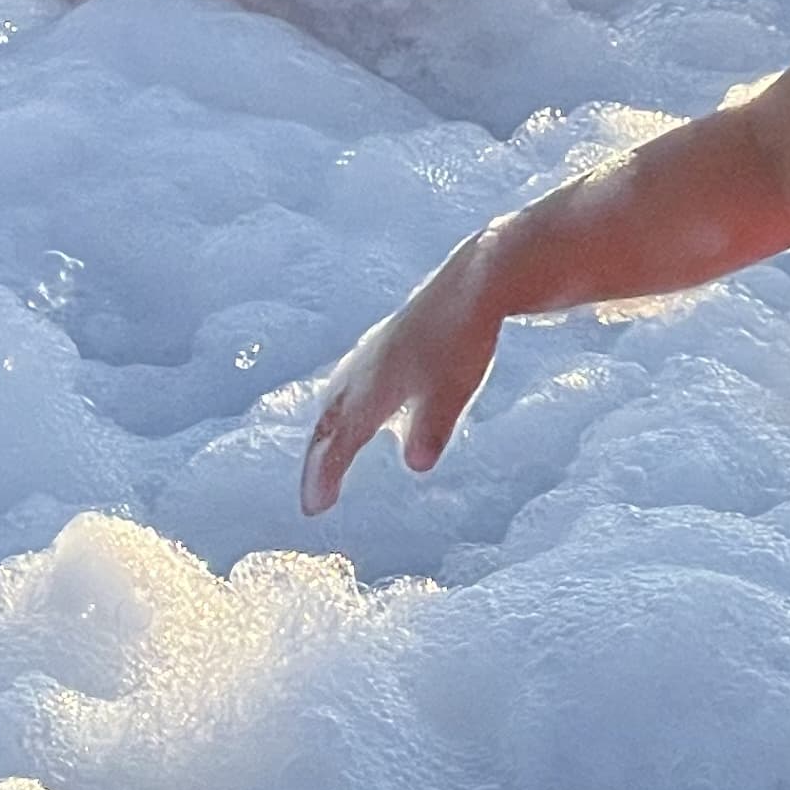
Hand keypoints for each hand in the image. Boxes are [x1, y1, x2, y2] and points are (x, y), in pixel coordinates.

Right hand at [298, 242, 507, 513]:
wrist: (477, 279)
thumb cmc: (464, 337)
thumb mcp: (453, 388)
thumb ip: (433, 427)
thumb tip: (416, 464)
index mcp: (373, 385)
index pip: (339, 439)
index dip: (325, 474)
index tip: (313, 509)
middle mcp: (364, 369)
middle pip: (329, 420)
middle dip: (318, 458)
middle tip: (312, 494)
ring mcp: (375, 352)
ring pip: (338, 397)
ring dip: (328, 429)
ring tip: (324, 449)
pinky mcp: (390, 341)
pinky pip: (354, 380)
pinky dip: (346, 404)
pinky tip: (362, 403)